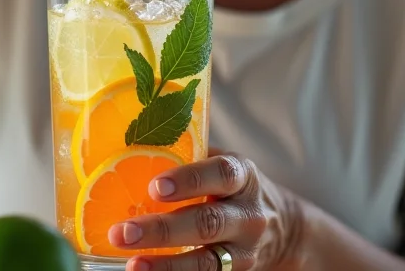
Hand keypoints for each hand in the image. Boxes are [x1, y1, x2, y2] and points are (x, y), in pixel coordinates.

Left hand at [108, 151, 305, 270]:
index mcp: (243, 176)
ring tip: (132, 263)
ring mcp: (244, 249)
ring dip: (165, 264)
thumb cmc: (234, 186)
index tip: (156, 187)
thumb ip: (191, 157)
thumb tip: (135, 146)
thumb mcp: (223, 164)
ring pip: (205, 261)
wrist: (281, 227)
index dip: (189, 180)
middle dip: (162, 230)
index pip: (220, 174)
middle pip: (207, 222)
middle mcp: (248, 214)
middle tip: (123, 232)